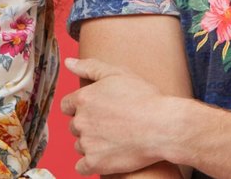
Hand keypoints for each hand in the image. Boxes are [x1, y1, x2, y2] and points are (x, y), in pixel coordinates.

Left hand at [60, 57, 177, 175]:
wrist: (163, 127)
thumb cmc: (144, 98)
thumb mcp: (118, 73)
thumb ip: (89, 67)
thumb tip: (68, 62)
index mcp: (83, 98)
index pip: (67, 106)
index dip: (82, 108)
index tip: (99, 111)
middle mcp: (81, 121)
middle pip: (74, 126)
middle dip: (89, 126)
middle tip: (112, 125)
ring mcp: (87, 143)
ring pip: (80, 145)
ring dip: (92, 144)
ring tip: (115, 140)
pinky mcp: (95, 163)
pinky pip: (82, 167)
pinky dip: (92, 164)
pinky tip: (107, 158)